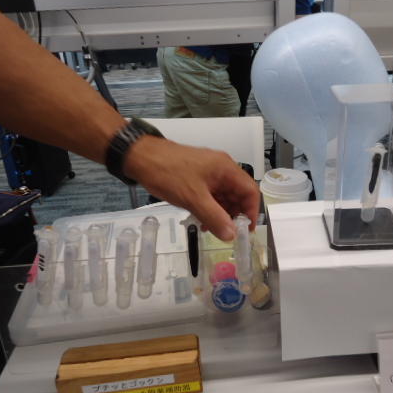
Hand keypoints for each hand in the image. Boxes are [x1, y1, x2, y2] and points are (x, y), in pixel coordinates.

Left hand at [124, 136, 259, 240]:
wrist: (141, 157)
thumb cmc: (169, 174)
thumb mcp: (193, 199)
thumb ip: (214, 218)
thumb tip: (232, 236)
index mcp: (226, 169)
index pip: (250, 191)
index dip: (251, 212)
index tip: (245, 231)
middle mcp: (222, 168)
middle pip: (238, 194)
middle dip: (234, 214)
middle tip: (225, 233)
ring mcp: (209, 171)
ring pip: (224, 196)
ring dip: (221, 213)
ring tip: (210, 229)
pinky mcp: (198, 175)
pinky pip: (211, 193)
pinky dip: (210, 207)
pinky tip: (201, 219)